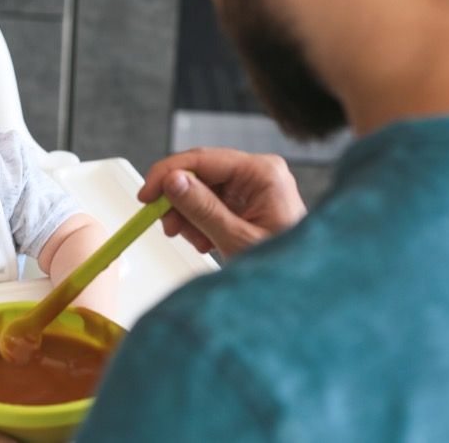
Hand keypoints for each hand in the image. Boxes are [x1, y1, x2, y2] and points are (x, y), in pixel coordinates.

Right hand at [139, 148, 305, 257]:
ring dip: (189, 215)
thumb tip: (173, 181)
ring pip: (201, 188)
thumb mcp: (237, 239)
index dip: (168, 174)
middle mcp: (259, 173)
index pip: (203, 159)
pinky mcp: (247, 201)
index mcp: (263, 173)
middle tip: (168, 226)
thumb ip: (203, 208)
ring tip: (196, 241)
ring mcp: (253, 186)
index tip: (147, 195)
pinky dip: (200, 222)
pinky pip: (210, 202)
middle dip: (178, 200)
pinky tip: (207, 241)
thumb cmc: (285, 268)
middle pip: (200, 173)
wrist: (301, 290)